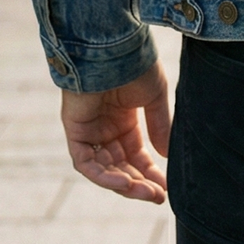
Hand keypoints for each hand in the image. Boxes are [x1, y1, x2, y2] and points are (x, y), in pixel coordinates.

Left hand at [60, 61, 171, 203]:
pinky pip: (87, 163)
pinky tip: (124, 183)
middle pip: (121, 167)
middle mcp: (105, 128)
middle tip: (159, 196)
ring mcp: (90, 131)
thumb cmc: (136, 65)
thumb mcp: (154, 97)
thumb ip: (159, 125)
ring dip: (125, 184)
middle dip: (140, 183)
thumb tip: (167, 155)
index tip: (167, 187)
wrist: (115, 48)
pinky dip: (103, 176)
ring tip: (147, 193)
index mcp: (124, 119)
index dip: (150, 172)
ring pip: (104, 169)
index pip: (136, 155)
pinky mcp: (75, 132)